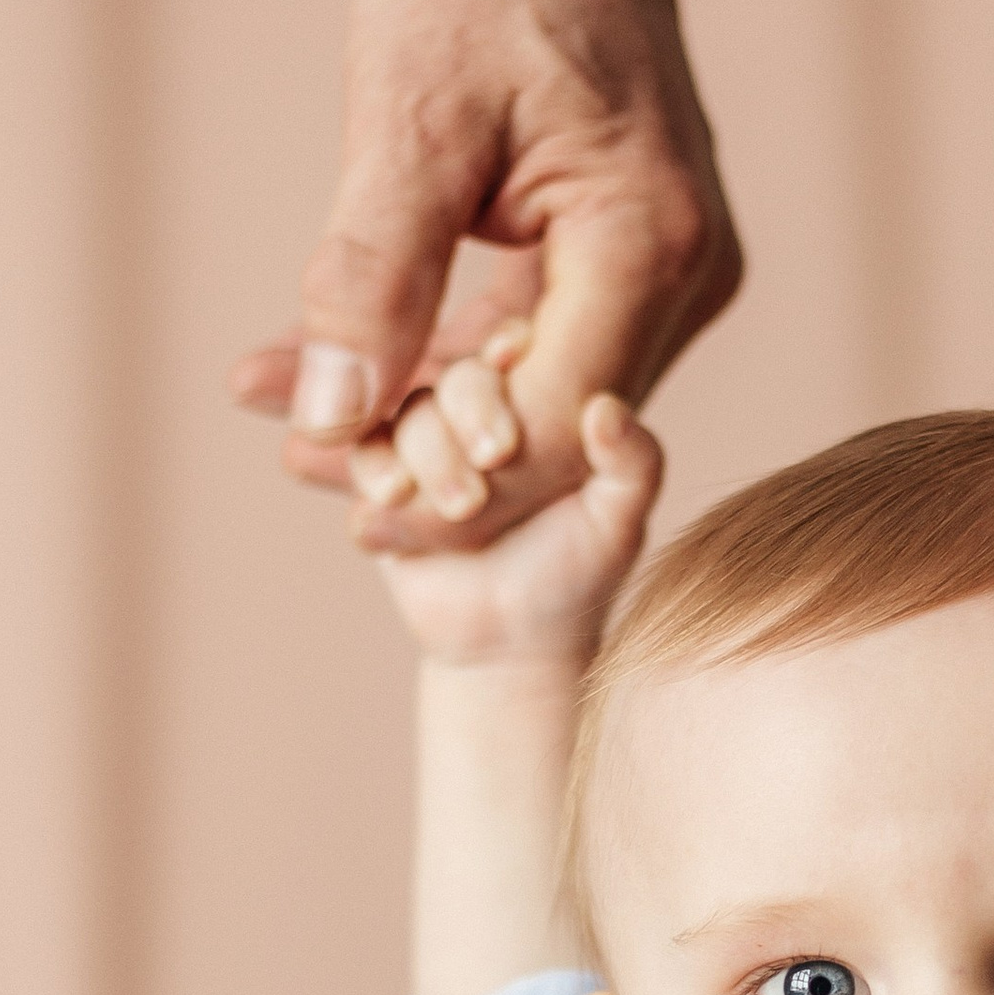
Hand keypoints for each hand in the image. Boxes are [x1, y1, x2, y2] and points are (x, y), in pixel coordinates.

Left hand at [228, 0, 737, 551]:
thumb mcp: (410, 122)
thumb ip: (373, 275)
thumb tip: (328, 417)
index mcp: (654, 241)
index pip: (555, 423)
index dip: (452, 479)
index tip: (343, 500)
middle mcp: (690, 273)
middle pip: (555, 429)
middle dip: (428, 459)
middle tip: (299, 468)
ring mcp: (673, 274)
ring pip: (543, 399)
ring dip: (426, 416)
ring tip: (297, 427)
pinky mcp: (634, 265)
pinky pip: (540, 348)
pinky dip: (447, 364)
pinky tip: (348, 373)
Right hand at [372, 375, 661, 666]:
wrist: (510, 645)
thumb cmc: (576, 575)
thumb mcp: (618, 524)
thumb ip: (634, 465)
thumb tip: (606, 407)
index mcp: (534, 403)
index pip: (514, 349)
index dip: (504, 353)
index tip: (511, 367)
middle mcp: (474, 414)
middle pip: (454, 380)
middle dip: (465, 415)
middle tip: (492, 465)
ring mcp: (423, 446)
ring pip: (403, 417)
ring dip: (424, 456)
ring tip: (459, 508)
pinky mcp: (382, 484)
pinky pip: (359, 457)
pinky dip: (373, 474)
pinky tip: (392, 502)